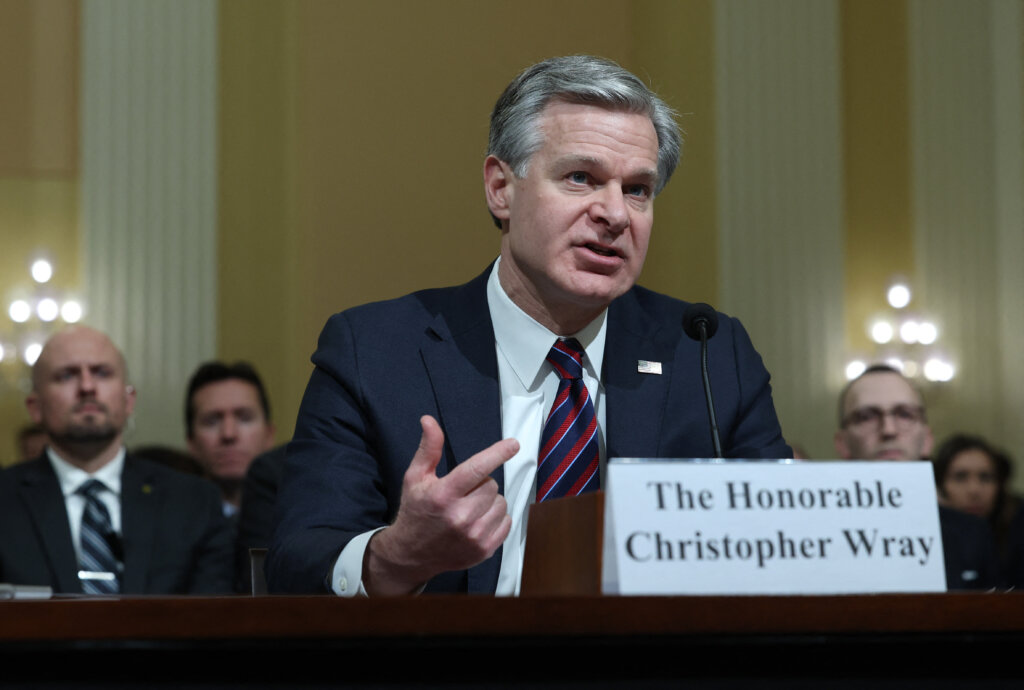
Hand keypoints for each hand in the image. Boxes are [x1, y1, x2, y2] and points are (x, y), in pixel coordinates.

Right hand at [364, 415, 517, 594]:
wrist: (411, 555)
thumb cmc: (415, 510)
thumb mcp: (415, 477)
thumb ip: (428, 449)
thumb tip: (429, 420)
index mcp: (443, 495)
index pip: (476, 469)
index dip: (497, 454)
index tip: (514, 444)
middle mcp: (459, 517)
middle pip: (492, 485)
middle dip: (482, 484)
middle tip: (464, 492)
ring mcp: (474, 536)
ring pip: (501, 503)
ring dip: (490, 501)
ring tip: (470, 507)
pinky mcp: (484, 551)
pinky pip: (507, 522)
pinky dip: (497, 518)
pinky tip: (478, 521)